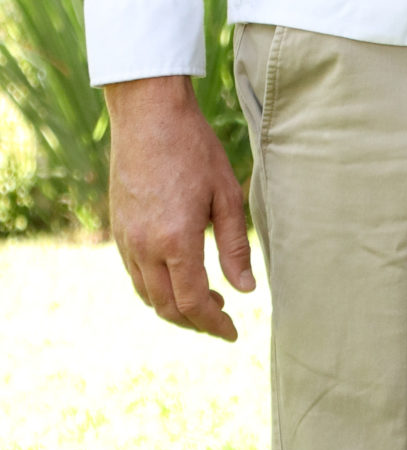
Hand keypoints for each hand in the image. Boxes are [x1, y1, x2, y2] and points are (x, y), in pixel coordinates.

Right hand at [106, 75, 253, 342]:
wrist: (148, 116)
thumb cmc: (194, 149)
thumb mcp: (227, 194)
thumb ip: (235, 246)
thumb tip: (245, 290)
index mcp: (176, 241)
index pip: (194, 302)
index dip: (214, 324)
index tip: (233, 333)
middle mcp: (144, 247)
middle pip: (167, 308)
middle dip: (196, 322)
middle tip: (222, 320)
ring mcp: (126, 240)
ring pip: (147, 295)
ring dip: (174, 308)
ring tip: (205, 300)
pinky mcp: (117, 230)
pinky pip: (135, 275)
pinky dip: (156, 289)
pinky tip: (178, 276)